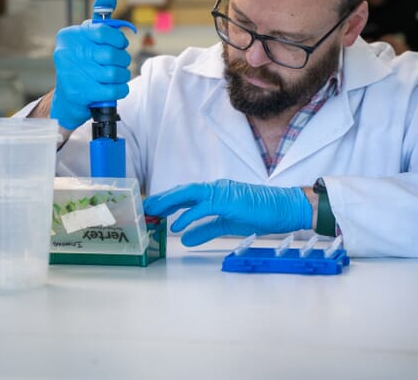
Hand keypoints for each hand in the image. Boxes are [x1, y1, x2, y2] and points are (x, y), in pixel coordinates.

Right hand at [50, 20, 130, 129]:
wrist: (68, 98)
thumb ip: (101, 18)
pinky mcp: (81, 93)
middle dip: (122, 59)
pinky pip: (114, 89)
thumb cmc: (83, 64)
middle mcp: (67, 54)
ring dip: (122, 75)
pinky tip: (116, 87)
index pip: (102, 31)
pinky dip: (121, 89)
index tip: (120, 44)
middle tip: (120, 63)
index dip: (117, 39)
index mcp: (70, 36)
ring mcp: (73, 75)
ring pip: (115, 73)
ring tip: (117, 76)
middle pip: (111, 54)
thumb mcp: (88, 38)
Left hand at [143, 179, 311, 245]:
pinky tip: (177, 225)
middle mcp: (214, 189)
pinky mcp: (226, 200)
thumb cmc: (258, 213)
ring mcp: (220, 192)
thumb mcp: (227, 224)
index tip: (154, 209)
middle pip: (182, 192)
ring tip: (154, 210)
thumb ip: (206, 230)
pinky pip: (203, 208)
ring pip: (188, 194)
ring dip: (169, 201)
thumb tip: (186, 239)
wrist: (281, 208)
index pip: (186, 196)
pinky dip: (188, 215)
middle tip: (146, 207)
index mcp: (214, 193)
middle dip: (162, 199)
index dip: (168, 201)